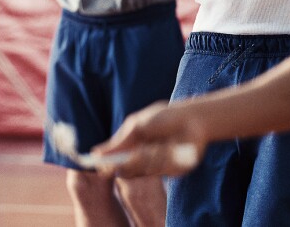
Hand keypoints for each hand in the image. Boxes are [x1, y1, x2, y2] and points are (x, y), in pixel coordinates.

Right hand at [92, 101, 206, 177]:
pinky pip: (159, 170)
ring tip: (157, 143)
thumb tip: (96, 152)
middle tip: (135, 153)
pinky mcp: (170, 170)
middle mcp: (142, 158)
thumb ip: (120, 142)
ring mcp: (156, 165)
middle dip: (128, 164)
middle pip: (126, 172)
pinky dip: (161, 159)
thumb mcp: (138, 125)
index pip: (114, 162)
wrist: (193, 119)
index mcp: (132, 147)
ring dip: (147, 158)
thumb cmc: (165, 117)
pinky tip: (169, 147)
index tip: (103, 166)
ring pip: (142, 171)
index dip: (107, 166)